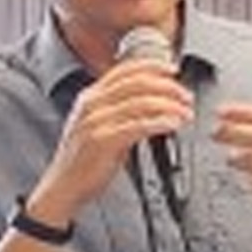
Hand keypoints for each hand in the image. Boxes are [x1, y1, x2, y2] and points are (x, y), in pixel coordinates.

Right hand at [30, 60, 192, 225]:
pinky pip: (137, 125)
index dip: (152, 66)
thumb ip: (120, 110)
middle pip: (137, 83)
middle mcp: (92, 104)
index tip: (173, 69)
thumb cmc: (86, 158)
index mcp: (91, 96)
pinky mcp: (102, 140)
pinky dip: (160, 122)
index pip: (124, 70)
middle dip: (168, 87)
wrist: (64, 185)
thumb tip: (153, 101)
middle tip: (186, 97)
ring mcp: (95, 121)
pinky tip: (173, 125)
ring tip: (186, 113)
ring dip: (170, 105)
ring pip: (140, 102)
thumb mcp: (100, 125)